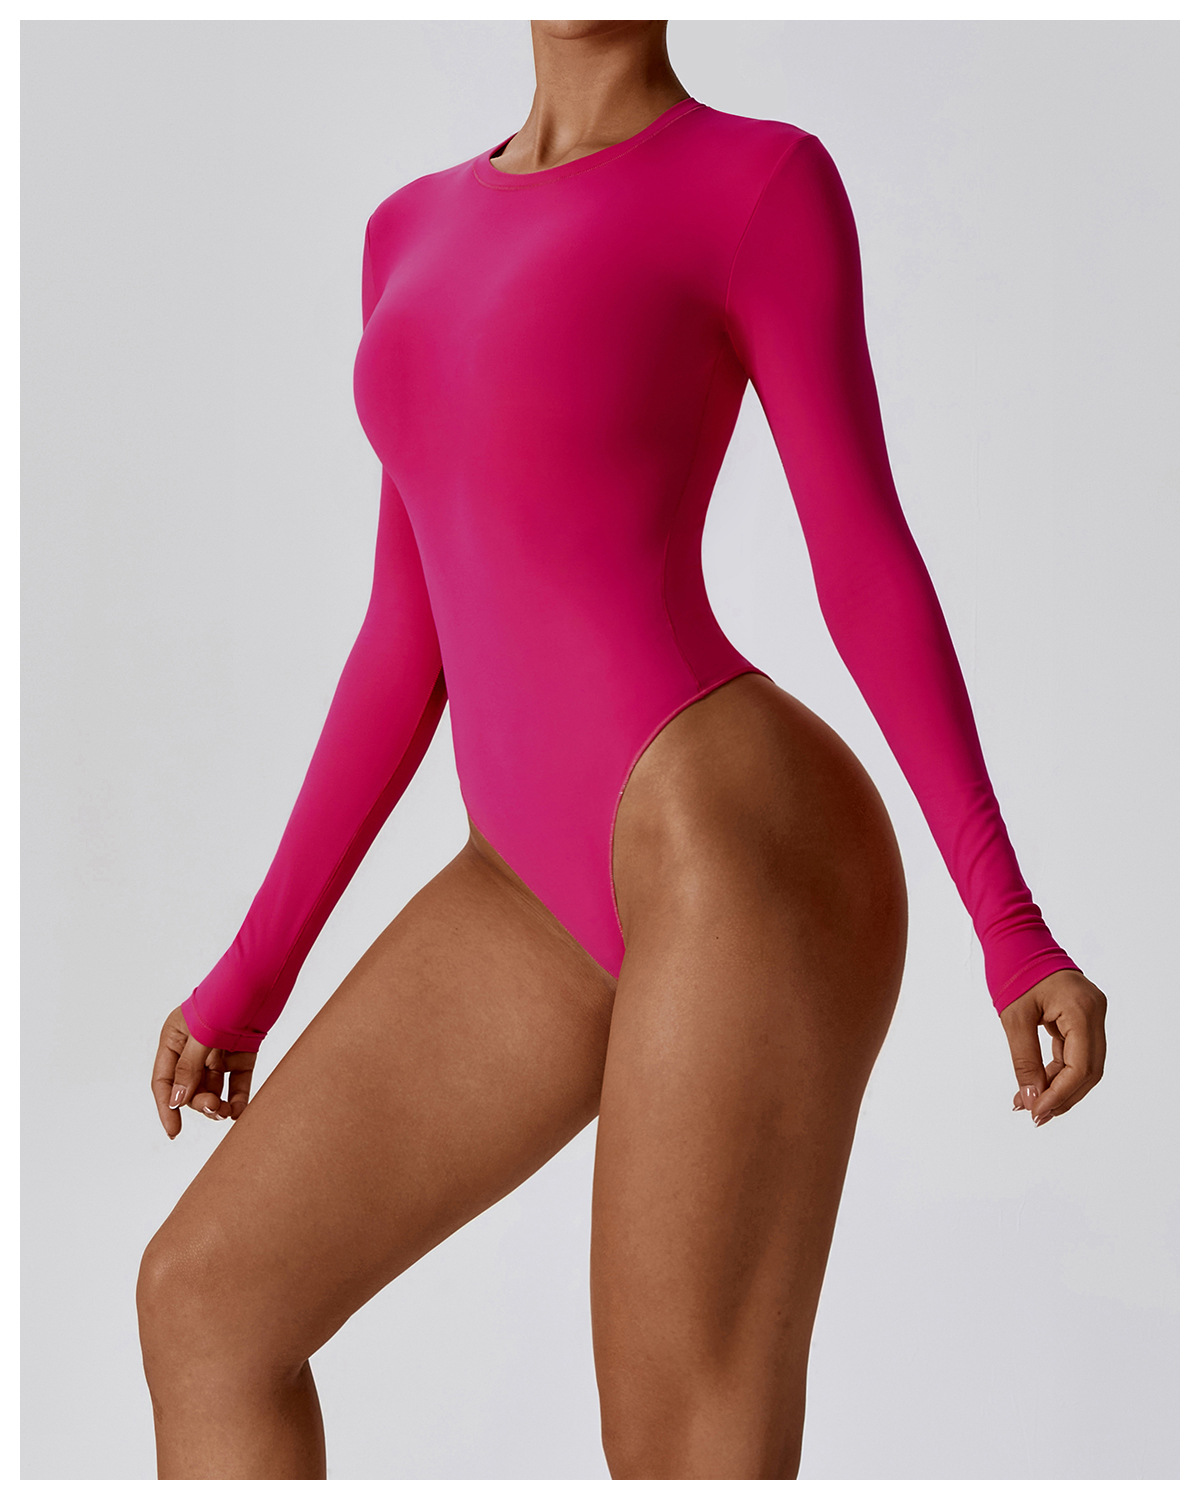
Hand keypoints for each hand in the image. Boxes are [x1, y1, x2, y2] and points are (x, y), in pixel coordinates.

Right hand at [152, 1006, 257, 1139]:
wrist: (264, 975)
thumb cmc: (228, 996)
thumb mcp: (203, 1034)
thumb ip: (190, 1067)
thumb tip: (176, 1101)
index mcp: (174, 1036)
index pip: (164, 1079)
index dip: (167, 1107)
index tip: (174, 1131)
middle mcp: (194, 1045)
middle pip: (190, 1086)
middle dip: (200, 1102)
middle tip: (215, 1109)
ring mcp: (218, 1049)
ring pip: (213, 1086)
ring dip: (218, 1102)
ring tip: (228, 1112)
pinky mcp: (242, 1050)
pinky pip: (236, 1080)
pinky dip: (237, 1096)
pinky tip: (240, 1111)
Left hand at [1000, 968, 1106, 1126]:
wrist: (1014, 937)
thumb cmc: (1012, 968)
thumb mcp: (1014, 1018)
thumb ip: (1024, 1060)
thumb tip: (1030, 1098)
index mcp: (1082, 1010)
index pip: (1081, 1067)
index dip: (1059, 1095)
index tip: (1034, 1112)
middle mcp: (1094, 1012)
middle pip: (1089, 1070)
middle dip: (1062, 1096)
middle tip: (1034, 1115)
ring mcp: (1090, 1013)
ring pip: (1083, 1064)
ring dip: (1058, 1087)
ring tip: (1029, 1104)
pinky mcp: (1080, 1016)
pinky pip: (1074, 1051)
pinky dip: (1056, 1070)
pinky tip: (1035, 1085)